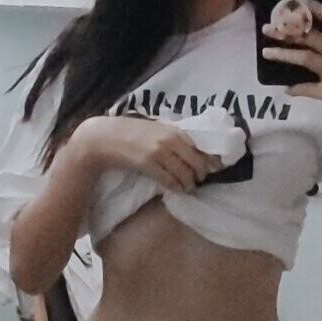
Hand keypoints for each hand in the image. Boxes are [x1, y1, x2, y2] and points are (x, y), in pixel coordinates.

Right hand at [72, 114, 222, 192]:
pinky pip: (170, 180)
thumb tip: (194, 150)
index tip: (215, 168)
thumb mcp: (155, 130)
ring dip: (190, 183)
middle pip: (196, 162)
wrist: (105, 138)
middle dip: (201, 174)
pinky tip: (178, 190)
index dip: (210, 160)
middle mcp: (169, 140)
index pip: (200, 147)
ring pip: (185, 173)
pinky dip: (177, 188)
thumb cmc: (130, 133)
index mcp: (173, 130)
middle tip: (199, 180)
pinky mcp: (148, 164)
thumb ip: (174, 137)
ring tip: (189, 187)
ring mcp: (159, 152)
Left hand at [260, 0, 321, 140]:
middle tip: (267, 28)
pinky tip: (285, 89)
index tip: (294, 1)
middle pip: (314, 36)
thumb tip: (296, 37)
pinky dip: (295, 88)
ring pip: (308, 57)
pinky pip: (308, 88)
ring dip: (284, 54)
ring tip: (266, 53)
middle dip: (288, 30)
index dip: (315, 9)